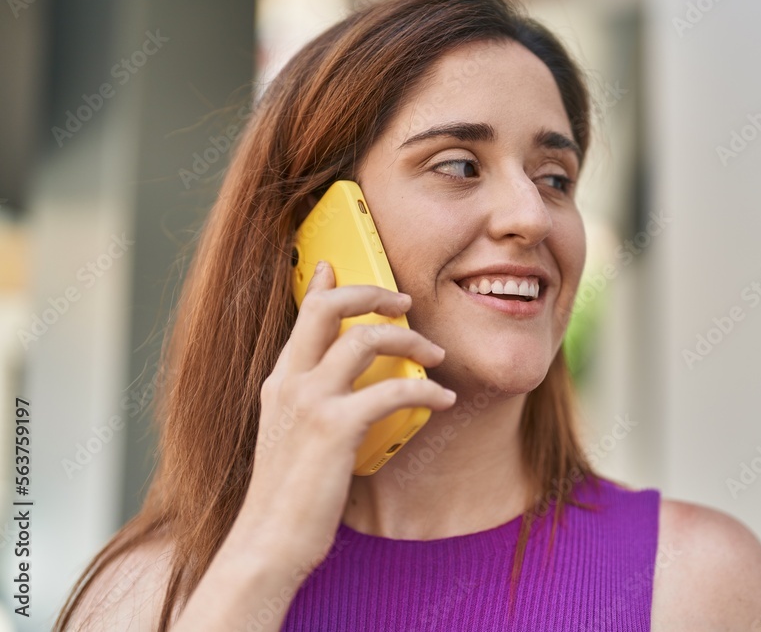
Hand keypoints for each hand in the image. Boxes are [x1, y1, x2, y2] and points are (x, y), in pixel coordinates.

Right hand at [230, 261, 455, 575]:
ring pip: (366, 339)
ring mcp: (310, 402)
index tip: (337, 267)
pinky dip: (425, 390)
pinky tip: (442, 400)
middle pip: (329, 308)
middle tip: (406, 301)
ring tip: (437, 357)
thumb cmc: (287, 499)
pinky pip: (391, 390)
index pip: (302, 315)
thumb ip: (308, 407)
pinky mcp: (333, 428)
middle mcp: (290, 383)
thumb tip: (339, 393)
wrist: (267, 545)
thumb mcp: (289, 440)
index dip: (325, 285)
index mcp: (280, 382)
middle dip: (373, 292)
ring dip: (411, 340)